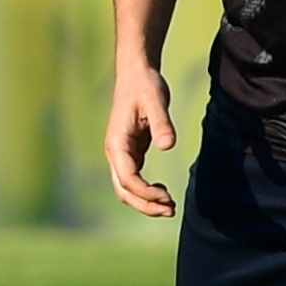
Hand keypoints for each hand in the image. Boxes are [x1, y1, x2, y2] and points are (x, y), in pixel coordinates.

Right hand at [111, 53, 181, 219]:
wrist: (136, 74)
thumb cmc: (145, 86)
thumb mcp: (156, 102)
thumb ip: (162, 123)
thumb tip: (168, 146)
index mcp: (116, 143)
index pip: (127, 178)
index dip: (146, 193)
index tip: (168, 197)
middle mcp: (115, 152)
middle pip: (123, 190)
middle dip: (144, 204)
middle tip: (171, 210)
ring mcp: (122, 153)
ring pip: (126, 188)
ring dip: (145, 201)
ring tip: (169, 207)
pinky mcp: (131, 151)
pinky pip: (134, 179)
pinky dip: (147, 190)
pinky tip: (164, 192)